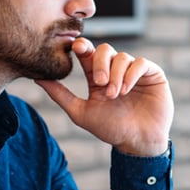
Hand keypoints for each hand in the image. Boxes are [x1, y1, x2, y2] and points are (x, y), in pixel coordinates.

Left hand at [35, 38, 173, 156]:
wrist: (137, 142)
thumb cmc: (110, 129)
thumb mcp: (81, 113)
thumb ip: (60, 95)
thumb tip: (37, 78)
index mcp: (97, 77)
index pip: (88, 54)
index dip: (82, 47)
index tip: (77, 48)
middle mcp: (115, 71)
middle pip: (105, 50)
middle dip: (100, 63)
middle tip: (99, 83)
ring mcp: (134, 71)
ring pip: (122, 57)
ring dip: (115, 75)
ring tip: (114, 95)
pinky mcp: (152, 74)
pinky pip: (140, 63)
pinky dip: (131, 74)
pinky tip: (126, 89)